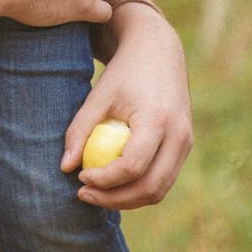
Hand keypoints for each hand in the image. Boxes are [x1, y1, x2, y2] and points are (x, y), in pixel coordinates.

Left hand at [60, 1, 191, 209]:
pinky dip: (139, 188)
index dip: (105, 180)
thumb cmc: (123, 73)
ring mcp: (186, 142)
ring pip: (160, 189)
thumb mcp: (98, 95)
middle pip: (151, 187)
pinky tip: (113, 182)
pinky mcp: (185, 146)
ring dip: (127, 199)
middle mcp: (179, 135)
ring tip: (96, 191)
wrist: (158, 52)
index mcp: (157, 120)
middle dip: (115, 199)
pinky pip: (163, 179)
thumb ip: (80, 130)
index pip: (132, 166)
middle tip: (84, 194)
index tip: (80, 177)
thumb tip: (65, 167)